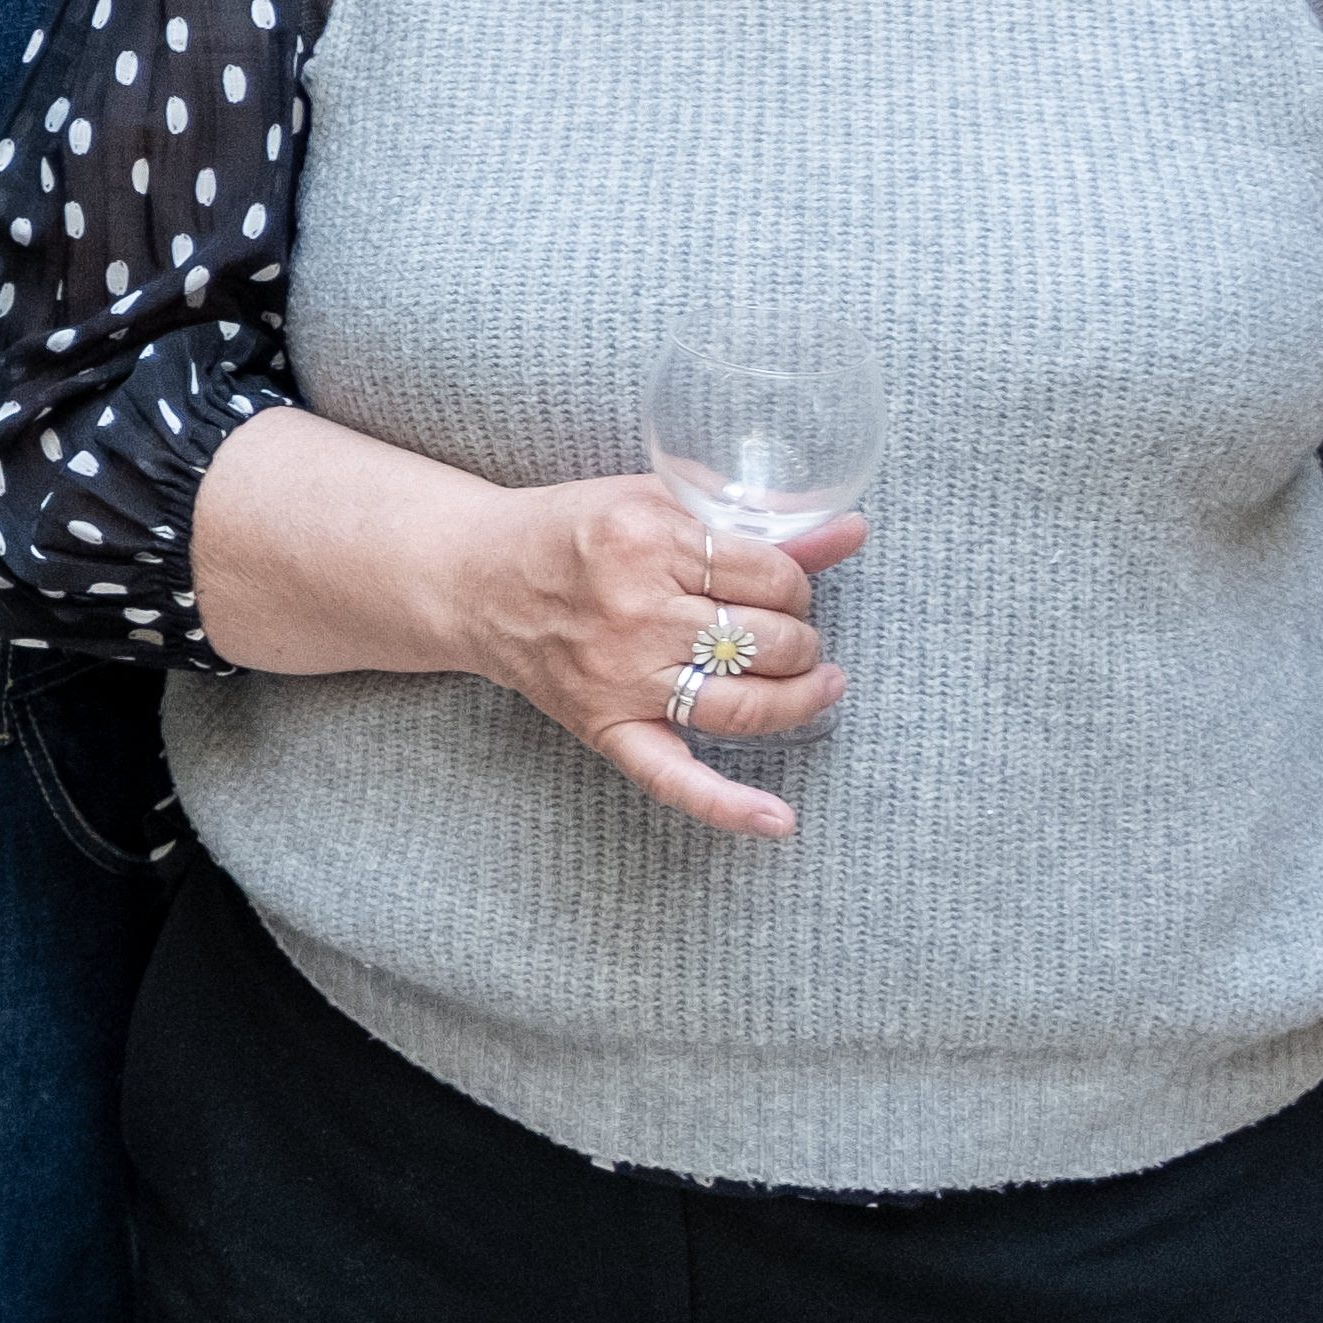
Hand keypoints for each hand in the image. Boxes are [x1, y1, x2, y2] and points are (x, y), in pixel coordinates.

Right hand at [440, 478, 858, 837]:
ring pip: (745, 705)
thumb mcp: (655, 503)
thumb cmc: (567, 533)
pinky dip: (727, 806)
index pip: (771, 575)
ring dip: (798, 698)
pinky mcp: (604, 724)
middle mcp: (635, 612)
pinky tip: (777, 819)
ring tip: (814, 684)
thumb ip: (752, 522)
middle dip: (798, 637)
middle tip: (786, 631)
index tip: (781, 584)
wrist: (473, 578)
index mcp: (648, 542)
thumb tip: (850, 530)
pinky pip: (672, 776)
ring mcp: (620, 676)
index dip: (795, 583)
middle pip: (769, 641)